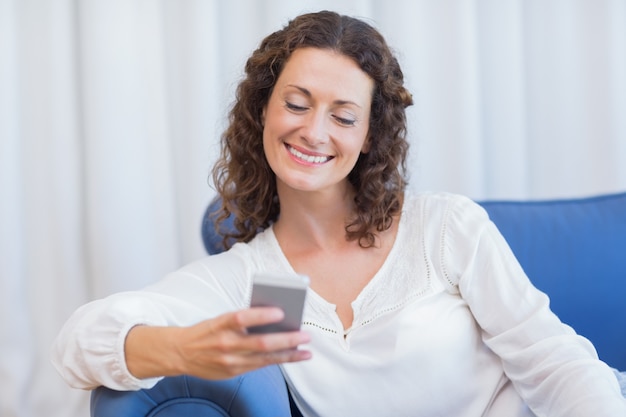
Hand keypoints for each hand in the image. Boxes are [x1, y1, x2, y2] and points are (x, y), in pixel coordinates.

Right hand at [125, 307, 311, 379]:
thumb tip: (274, 316)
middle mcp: (225, 343)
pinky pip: (260, 366)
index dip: (261, 315)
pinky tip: (294, 356)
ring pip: (264, 358)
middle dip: (285, 339)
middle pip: (259, 342)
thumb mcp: (219, 319)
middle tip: (305, 334)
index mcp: (220, 324)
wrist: (180, 353)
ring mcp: (229, 360)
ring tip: (306, 350)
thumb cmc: (206, 331)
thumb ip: (242, 320)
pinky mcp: (232, 372)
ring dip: (288, 354)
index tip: (281, 311)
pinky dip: (279, 361)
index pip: (241, 318)